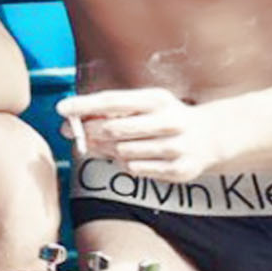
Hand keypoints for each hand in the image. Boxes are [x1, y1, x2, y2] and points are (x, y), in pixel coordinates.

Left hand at [58, 88, 227, 180]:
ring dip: (108, 150)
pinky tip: (134, 157)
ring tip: (112, 144)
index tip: (61, 108)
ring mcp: (176, 147)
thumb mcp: (144, 105)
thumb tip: (69, 122)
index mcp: (158, 100)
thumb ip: (111, 111)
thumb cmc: (164, 117)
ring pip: (121, 153)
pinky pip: (135, 170)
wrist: (211, 136)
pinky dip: (126, 164)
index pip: (113, 101)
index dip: (84, 105)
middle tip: (75, 133)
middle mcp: (169, 122)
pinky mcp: (179, 170)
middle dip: (89, 132)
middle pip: (113, 130)